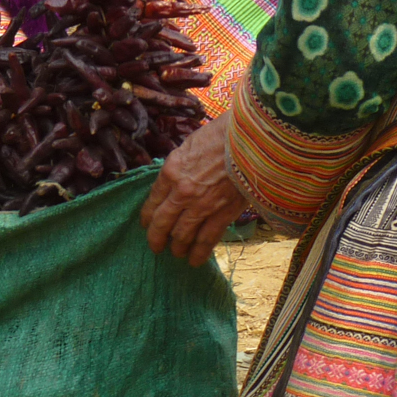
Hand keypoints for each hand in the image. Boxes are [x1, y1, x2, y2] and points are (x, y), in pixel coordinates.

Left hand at [140, 116, 247, 265]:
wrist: (250, 141)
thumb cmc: (220, 136)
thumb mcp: (188, 147)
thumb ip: (179, 167)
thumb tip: (173, 182)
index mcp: (171, 172)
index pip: (152, 201)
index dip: (147, 216)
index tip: (146, 224)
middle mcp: (182, 192)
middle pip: (162, 222)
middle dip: (156, 238)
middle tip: (155, 247)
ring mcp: (202, 206)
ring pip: (183, 235)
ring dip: (177, 247)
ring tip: (176, 253)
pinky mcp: (223, 214)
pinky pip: (207, 239)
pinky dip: (200, 252)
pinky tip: (195, 260)